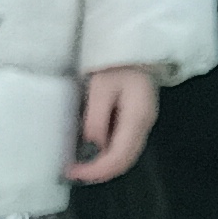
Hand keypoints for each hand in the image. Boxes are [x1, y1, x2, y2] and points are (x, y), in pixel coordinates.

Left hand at [65, 65, 159, 184]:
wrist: (132, 45)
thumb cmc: (115, 62)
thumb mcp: (100, 88)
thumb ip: (96, 120)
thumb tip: (90, 148)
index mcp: (137, 118)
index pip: (118, 157)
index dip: (95, 170)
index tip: (72, 172)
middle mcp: (145, 125)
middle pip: (125, 160)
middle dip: (99, 172)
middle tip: (73, 174)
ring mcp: (143, 123)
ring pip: (126, 155)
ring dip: (103, 165)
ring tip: (80, 167)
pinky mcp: (137, 120)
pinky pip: (124, 145)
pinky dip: (108, 155)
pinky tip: (92, 152)